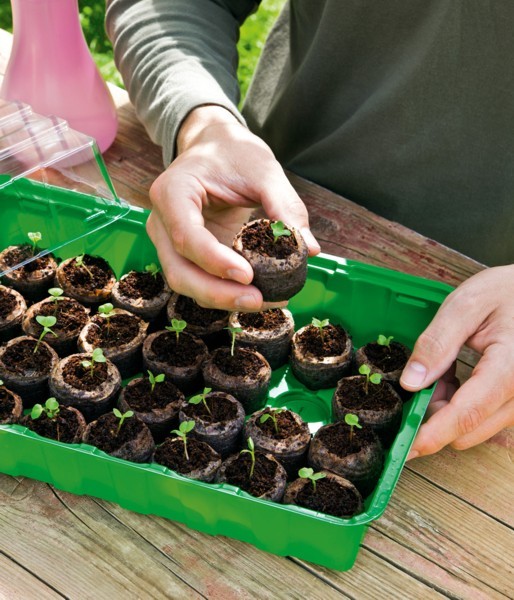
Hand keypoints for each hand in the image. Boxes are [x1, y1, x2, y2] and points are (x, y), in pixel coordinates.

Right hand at [147, 106, 319, 310]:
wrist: (214, 147)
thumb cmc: (234, 154)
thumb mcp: (264, 170)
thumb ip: (285, 206)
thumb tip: (309, 249)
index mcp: (173, 192)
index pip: (186, 236)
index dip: (215, 261)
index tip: (249, 275)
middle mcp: (162, 222)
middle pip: (179, 271)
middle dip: (217, 294)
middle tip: (258, 301)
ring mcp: (169, 242)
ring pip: (186, 283)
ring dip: (223, 299)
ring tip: (265, 301)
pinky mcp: (185, 255)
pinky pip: (199, 281)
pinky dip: (225, 293)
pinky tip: (256, 295)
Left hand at [400, 265, 513, 458]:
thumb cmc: (507, 292)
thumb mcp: (466, 305)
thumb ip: (437, 343)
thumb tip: (411, 383)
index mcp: (511, 368)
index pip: (468, 414)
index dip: (433, 434)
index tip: (405, 446)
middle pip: (469, 430)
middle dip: (434, 416)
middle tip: (420, 380)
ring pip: (475, 429)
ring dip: (447, 411)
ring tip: (442, 372)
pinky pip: (485, 419)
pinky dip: (461, 406)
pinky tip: (455, 378)